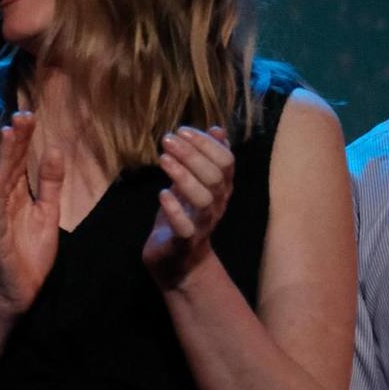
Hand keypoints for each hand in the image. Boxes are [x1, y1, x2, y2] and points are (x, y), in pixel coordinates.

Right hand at [0, 111, 64, 317]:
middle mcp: (4, 200)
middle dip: (15, 140)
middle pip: (10, 164)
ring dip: (4, 157)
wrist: (21, 289)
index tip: (29, 114)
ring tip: (8, 133)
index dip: (24, 138)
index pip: (20, 160)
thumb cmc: (31, 252)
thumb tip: (54, 149)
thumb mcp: (48, 211)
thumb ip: (50, 183)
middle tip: (21, 114)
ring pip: (1, 181)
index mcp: (18, 194)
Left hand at [143, 124, 232, 289]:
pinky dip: (175, 210)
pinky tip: (162, 194)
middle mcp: (217, 204)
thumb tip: (217, 129)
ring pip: (204, 199)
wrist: (176, 260)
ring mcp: (203, 224)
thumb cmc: (184, 215)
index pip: (226, 161)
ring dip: (184, 176)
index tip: (183, 130)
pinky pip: (186, 227)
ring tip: (163, 159)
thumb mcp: (194, 183)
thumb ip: (206, 157)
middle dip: (193, 154)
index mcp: (221, 188)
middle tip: (168, 139)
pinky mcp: (185, 242)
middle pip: (215, 176)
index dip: (207, 144)